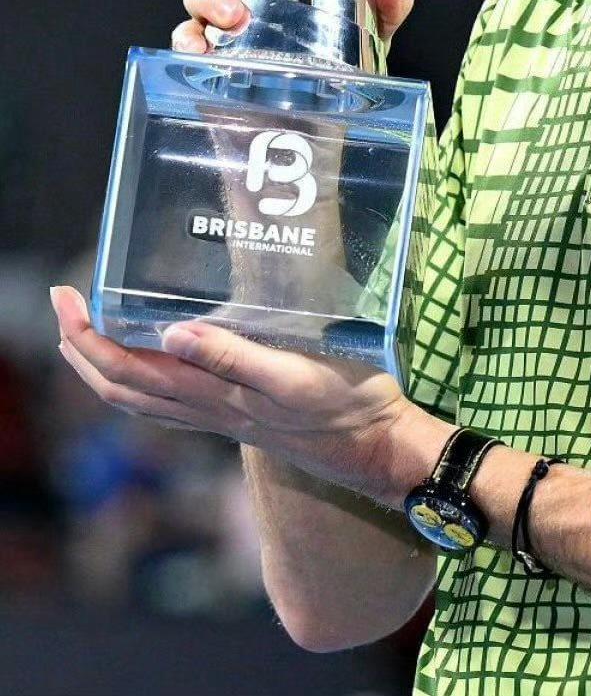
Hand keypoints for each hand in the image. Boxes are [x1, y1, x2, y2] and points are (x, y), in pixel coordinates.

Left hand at [49, 286, 447, 503]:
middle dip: (82, 347)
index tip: (68, 295)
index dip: (89, 336)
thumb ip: (234, 356)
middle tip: (62, 300)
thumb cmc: (347, 402)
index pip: (128, 369)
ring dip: (101, 367)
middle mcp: (208, 410)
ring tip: (84, 332)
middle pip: (122, 387)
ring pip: (139, 400)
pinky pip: (167, 407)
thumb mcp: (295, 375)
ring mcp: (221, 418)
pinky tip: (145, 366)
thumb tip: (169, 335)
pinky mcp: (239, 418)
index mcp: (215, 394)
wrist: (377, 447)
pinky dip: (137, 385)